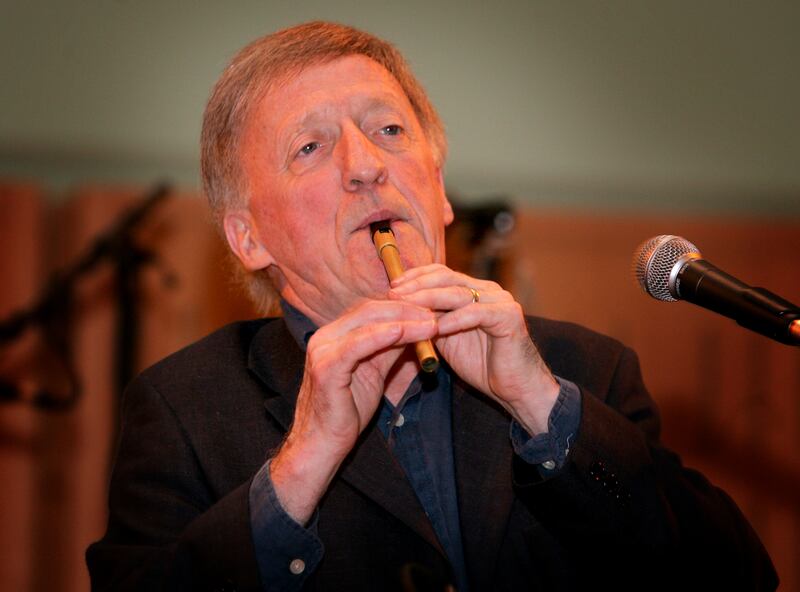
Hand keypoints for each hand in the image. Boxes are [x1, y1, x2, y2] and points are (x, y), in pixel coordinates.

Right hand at [271, 299, 435, 523]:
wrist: (322, 443)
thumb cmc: (347, 410)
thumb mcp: (374, 372)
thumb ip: (390, 349)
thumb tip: (415, 330)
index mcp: (334, 335)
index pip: (371, 308)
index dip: (403, 306)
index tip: (431, 310)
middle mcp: (325, 337)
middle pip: (369, 310)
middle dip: (406, 309)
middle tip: (435, 313)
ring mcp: (323, 350)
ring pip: (366, 323)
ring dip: (403, 321)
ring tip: (430, 324)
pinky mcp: (326, 368)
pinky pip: (357, 345)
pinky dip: (381, 336)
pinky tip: (402, 332)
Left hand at [389, 264, 559, 434]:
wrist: (516, 389)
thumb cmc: (483, 365)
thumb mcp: (448, 339)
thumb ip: (431, 320)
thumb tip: (402, 309)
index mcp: (475, 291)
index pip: (442, 273)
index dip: (416, 277)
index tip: (392, 286)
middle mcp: (488, 290)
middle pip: (447, 278)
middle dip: (417, 286)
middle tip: (394, 294)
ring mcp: (500, 301)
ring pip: (458, 293)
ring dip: (429, 299)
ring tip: (407, 305)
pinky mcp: (508, 316)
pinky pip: (475, 313)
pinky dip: (453, 320)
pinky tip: (434, 327)